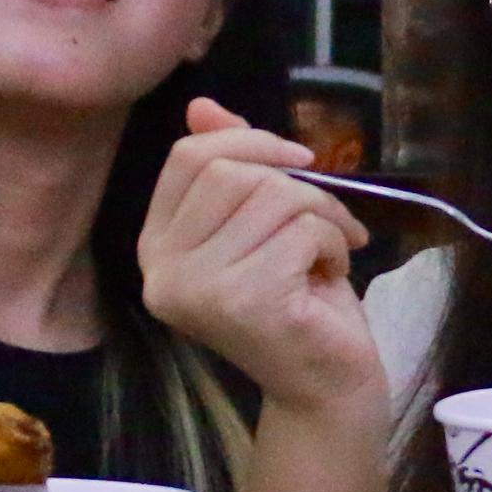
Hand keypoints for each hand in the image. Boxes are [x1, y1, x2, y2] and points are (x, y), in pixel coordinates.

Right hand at [138, 98, 382, 414]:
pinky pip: (302, 230)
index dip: (250, 142)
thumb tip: (202, 105)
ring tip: (327, 255)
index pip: (187, 158)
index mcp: (157, 248)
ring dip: (323, 217)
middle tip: (328, 223)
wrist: (326, 386)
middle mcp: (164, 272)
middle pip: (231, 173)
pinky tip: (328, 278)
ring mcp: (200, 290)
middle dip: (297, 186)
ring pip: (274, 198)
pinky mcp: (245, 302)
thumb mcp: (263, 224)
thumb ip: (230, 167)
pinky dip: (334, 244)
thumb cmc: (298, 301)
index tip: (299, 162)